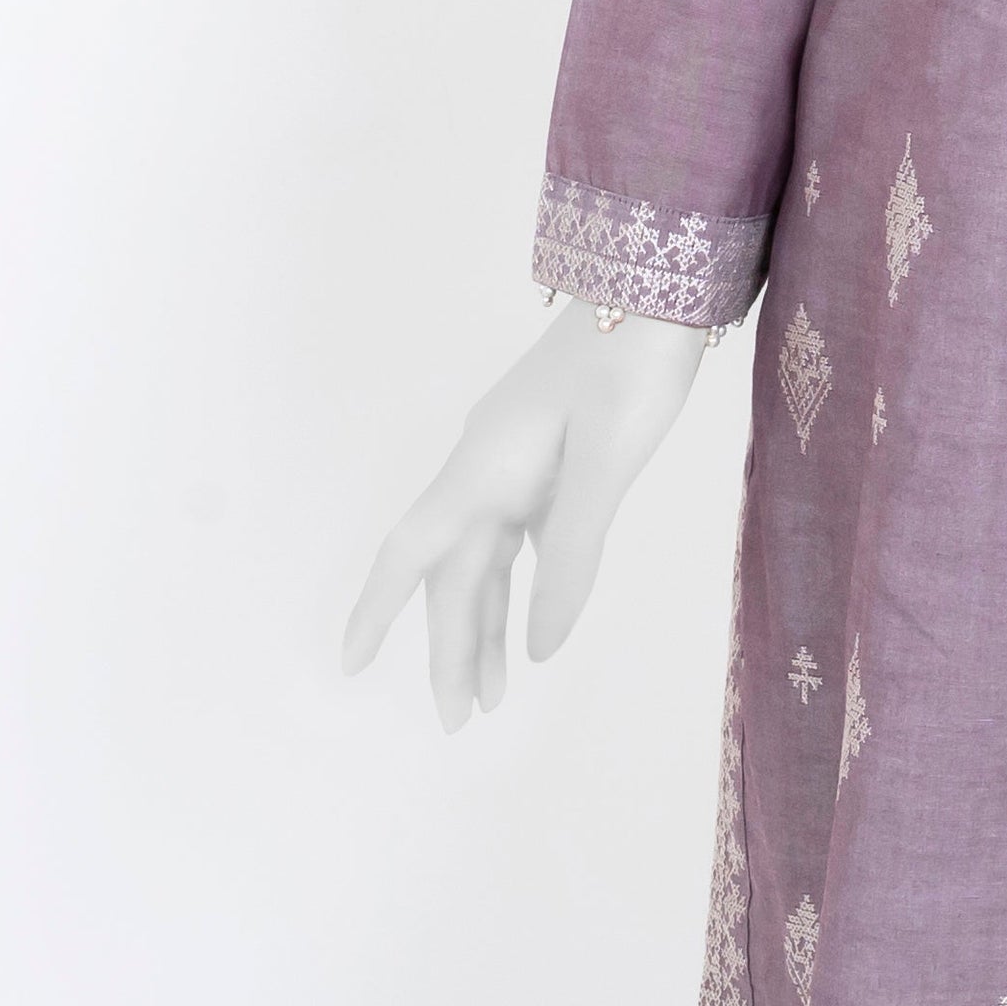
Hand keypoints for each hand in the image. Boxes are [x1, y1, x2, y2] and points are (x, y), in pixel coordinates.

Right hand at [343, 307, 710, 725]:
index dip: (378, 611)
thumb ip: (573, 553)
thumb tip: (542, 645)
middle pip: (454, 571)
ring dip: (484, 621)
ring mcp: (520, 457)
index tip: (348, 667)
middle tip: (459, 723)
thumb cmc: (632, 362)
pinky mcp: (556, 451)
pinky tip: (528, 614)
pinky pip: (521, 533)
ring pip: (487, 556)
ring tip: (495, 692)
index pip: (412, 551)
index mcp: (486, 467)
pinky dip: (519, 581)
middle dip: (450, 647)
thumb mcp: (606, 462)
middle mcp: (489, 465)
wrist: (657, 283)